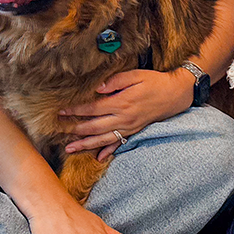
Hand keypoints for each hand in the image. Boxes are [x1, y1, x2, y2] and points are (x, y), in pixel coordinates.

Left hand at [61, 69, 190, 159]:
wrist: (175, 95)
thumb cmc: (154, 81)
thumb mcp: (136, 75)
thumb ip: (115, 81)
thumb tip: (97, 89)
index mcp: (121, 102)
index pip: (93, 108)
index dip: (76, 110)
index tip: (62, 111)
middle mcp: (123, 118)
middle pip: (94, 126)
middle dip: (75, 129)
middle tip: (59, 131)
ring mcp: (129, 127)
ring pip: (103, 138)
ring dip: (85, 144)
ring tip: (70, 149)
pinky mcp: (134, 131)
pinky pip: (119, 144)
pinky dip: (108, 151)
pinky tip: (97, 158)